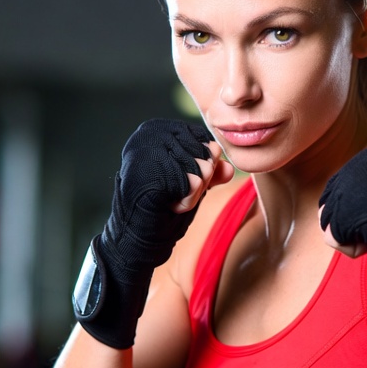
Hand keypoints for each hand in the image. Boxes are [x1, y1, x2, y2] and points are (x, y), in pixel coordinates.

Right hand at [74, 119, 230, 347]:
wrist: (136, 239)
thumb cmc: (162, 208)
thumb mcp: (192, 183)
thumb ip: (211, 169)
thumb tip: (230, 167)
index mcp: (158, 129)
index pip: (206, 140)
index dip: (204, 168)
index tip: (179, 183)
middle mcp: (149, 133)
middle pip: (206, 154)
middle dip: (200, 182)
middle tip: (173, 195)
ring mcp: (145, 151)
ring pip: (202, 169)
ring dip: (193, 194)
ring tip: (169, 200)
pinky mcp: (147, 171)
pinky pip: (192, 184)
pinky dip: (187, 202)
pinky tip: (167, 206)